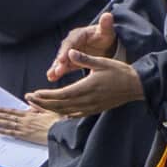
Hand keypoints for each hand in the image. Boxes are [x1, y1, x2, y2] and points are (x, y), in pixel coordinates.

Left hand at [0, 105, 52, 145]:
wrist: (61, 132)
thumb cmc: (57, 122)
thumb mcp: (49, 111)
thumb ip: (38, 106)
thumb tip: (30, 100)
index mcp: (30, 114)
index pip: (13, 111)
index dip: (3, 110)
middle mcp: (25, 121)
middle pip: (7, 117)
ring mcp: (24, 128)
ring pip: (7, 124)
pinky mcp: (25, 136)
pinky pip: (11, 133)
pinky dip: (3, 131)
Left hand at [26, 51, 144, 116]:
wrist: (137, 85)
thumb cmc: (120, 72)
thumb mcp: (102, 61)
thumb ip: (84, 58)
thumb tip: (69, 52)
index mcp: (87, 87)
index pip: (61, 94)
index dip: (45, 95)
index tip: (33, 93)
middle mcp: (88, 100)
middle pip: (60, 105)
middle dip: (42, 102)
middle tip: (29, 98)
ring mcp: (91, 106)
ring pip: (65, 111)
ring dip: (50, 108)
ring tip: (37, 104)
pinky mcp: (95, 109)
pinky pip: (75, 114)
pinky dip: (63, 113)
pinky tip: (57, 111)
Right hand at [49, 12, 119, 80]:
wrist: (107, 44)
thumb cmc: (105, 36)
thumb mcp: (107, 31)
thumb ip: (106, 25)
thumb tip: (108, 15)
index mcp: (79, 34)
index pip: (71, 42)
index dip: (66, 50)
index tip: (62, 59)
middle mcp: (72, 43)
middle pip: (64, 52)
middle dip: (60, 61)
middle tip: (57, 70)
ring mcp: (70, 52)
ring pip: (62, 60)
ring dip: (56, 67)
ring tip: (51, 76)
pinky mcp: (72, 60)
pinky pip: (64, 66)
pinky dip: (58, 71)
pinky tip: (51, 78)